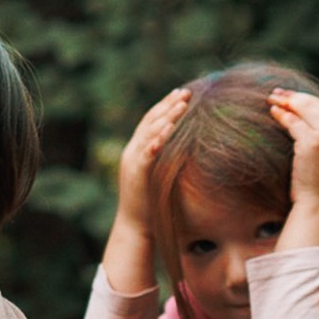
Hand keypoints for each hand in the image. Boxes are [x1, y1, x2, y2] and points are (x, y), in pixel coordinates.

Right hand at [113, 86, 190, 229]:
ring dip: (167, 116)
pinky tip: (170, 127)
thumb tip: (185, 148)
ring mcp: (133, 161)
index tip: (180, 94)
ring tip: (182, 104)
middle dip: (168, 105)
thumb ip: (164, 159)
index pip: (149, 121)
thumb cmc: (150, 204)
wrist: (134, 226)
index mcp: (136, 150)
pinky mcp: (137, 172)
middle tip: (186, 93)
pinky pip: (148, 151)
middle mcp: (132, 151)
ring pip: (149, 132)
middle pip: (149, 121)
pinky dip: (158, 138)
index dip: (164, 106)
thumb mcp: (157, 175)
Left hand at [268, 88, 318, 210]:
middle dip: (294, 97)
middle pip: (315, 105)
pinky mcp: (312, 141)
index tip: (292, 96)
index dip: (308, 100)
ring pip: (303, 110)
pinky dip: (282, 115)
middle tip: (277, 93)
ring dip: (285, 102)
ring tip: (272, 98)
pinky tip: (273, 111)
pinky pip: (293, 122)